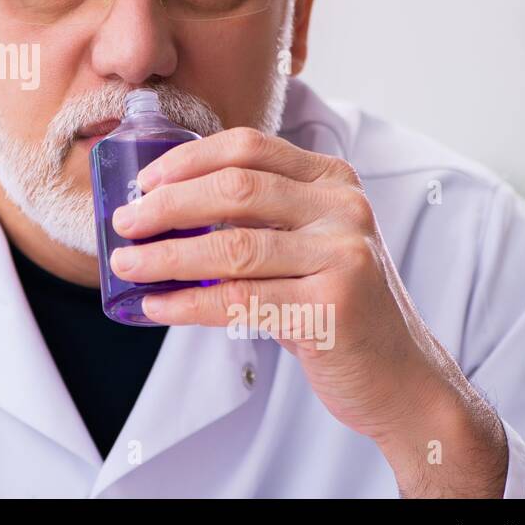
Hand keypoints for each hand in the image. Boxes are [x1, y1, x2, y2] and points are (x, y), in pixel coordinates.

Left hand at [107, 126, 507, 496]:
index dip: (188, 160)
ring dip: (166, 257)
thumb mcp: (309, 243)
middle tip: (123, 224)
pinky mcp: (333, 308)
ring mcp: (343, 257)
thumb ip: (257, 218)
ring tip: (126, 266)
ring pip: (232, 248)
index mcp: (333, 180)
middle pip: (235, 191)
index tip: (144, 182)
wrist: (402, 378)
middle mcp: (344, 209)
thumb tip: (162, 210)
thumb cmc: (337, 304)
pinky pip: (240, 301)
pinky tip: (156, 305)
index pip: (249, 147)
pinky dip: (188, 303)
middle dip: (167, 206)